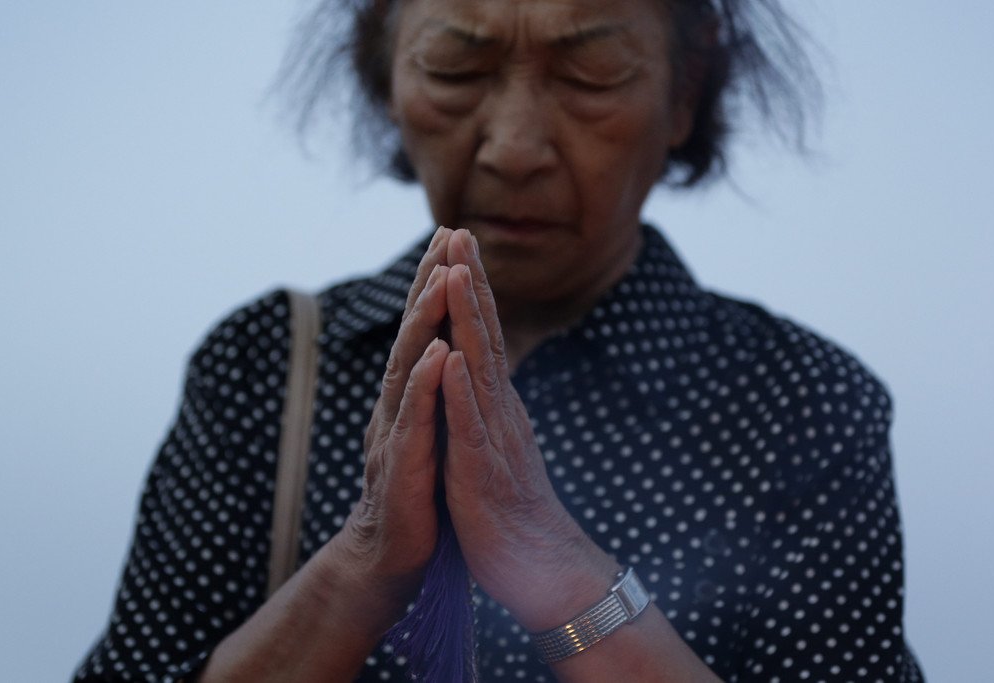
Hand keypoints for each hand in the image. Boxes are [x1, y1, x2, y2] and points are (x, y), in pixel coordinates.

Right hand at [327, 227, 452, 624]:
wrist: (391, 558)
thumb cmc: (417, 493)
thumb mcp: (429, 431)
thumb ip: (433, 393)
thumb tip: (447, 348)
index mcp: (410, 396)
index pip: (423, 329)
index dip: (435, 283)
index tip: (453, 237)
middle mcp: (398, 405)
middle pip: (412, 333)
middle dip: (428, 282)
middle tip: (445, 233)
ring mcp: (396, 433)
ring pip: (409, 367)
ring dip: (424, 321)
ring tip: (442, 278)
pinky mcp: (403, 468)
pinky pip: (415, 421)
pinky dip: (426, 386)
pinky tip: (438, 354)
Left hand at [439, 229, 618, 629]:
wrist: (541, 567)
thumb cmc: (511, 508)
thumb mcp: (494, 444)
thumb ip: (486, 408)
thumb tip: (477, 375)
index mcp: (496, 404)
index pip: (482, 335)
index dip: (469, 289)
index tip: (456, 245)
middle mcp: (499, 409)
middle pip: (483, 335)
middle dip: (468, 282)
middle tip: (457, 231)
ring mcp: (494, 436)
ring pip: (480, 368)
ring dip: (467, 318)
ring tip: (455, 271)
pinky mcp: (484, 471)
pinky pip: (471, 426)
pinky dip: (462, 390)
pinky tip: (452, 357)